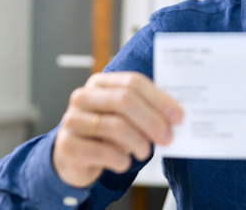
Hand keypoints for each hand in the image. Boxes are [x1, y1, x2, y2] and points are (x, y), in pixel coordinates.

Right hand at [52, 71, 182, 187]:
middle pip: (125, 100)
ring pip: (115, 126)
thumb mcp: (123, 116)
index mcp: (100, 83)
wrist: (74, 157)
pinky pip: (102, 152)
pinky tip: (124, 162)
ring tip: (144, 152)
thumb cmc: (104, 134)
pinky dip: (120, 159)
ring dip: (138, 142)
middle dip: (152, 120)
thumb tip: (174, 118)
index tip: (177, 116)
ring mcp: (72, 120)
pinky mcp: (67, 145)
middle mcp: (83, 97)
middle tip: (167, 137)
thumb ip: (145, 110)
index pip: (133, 82)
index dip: (159, 99)